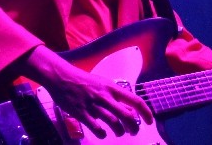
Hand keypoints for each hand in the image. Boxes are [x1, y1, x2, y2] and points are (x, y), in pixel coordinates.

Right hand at [9, 45, 153, 138]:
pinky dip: (102, 134)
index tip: (150, 121)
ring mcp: (94, 105)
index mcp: (112, 88)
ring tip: (119, 133)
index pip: (135, 100)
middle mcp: (105, 96)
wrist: (62, 77)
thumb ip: (114, 95)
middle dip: (133, 127)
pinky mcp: (82, 113)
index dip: (145, 112)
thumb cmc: (83, 80)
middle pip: (127, 115)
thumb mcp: (102, 83)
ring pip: (114, 123)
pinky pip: (96, 128)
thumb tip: (128, 109)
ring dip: (119, 132)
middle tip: (134, 131)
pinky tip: (102, 133)